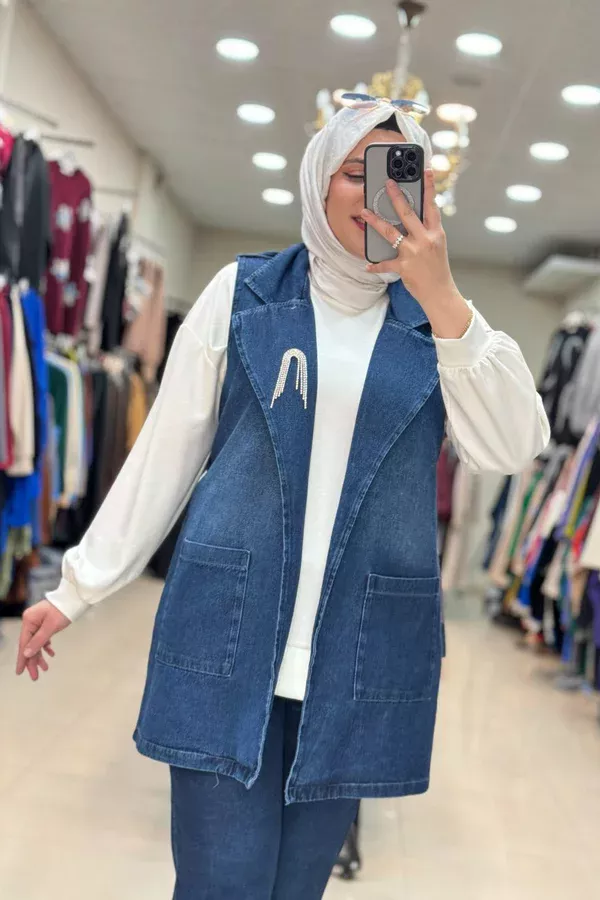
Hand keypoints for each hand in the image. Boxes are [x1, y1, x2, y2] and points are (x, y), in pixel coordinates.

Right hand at [16, 600, 70, 680]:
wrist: (75, 598)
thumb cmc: (63, 610)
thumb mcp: (51, 627)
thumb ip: (38, 641)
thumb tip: (26, 654)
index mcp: (29, 621)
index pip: (24, 643)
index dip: (22, 659)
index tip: (20, 672)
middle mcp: (31, 621)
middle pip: (29, 645)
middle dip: (32, 661)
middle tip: (35, 677)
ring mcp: (38, 622)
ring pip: (36, 643)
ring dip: (40, 655)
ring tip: (45, 668)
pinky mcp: (45, 623)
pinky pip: (43, 638)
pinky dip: (46, 646)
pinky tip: (51, 654)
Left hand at [362, 170, 470, 337]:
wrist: (440, 294)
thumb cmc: (437, 270)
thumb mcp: (437, 247)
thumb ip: (426, 232)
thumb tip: (412, 220)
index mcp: (436, 233)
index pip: (432, 206)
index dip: (429, 188)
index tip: (427, 170)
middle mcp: (425, 240)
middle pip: (408, 213)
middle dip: (396, 196)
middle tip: (387, 183)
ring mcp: (414, 253)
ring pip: (391, 233)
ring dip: (376, 222)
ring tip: (364, 212)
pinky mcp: (404, 267)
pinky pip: (385, 263)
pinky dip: (375, 265)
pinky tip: (367, 264)